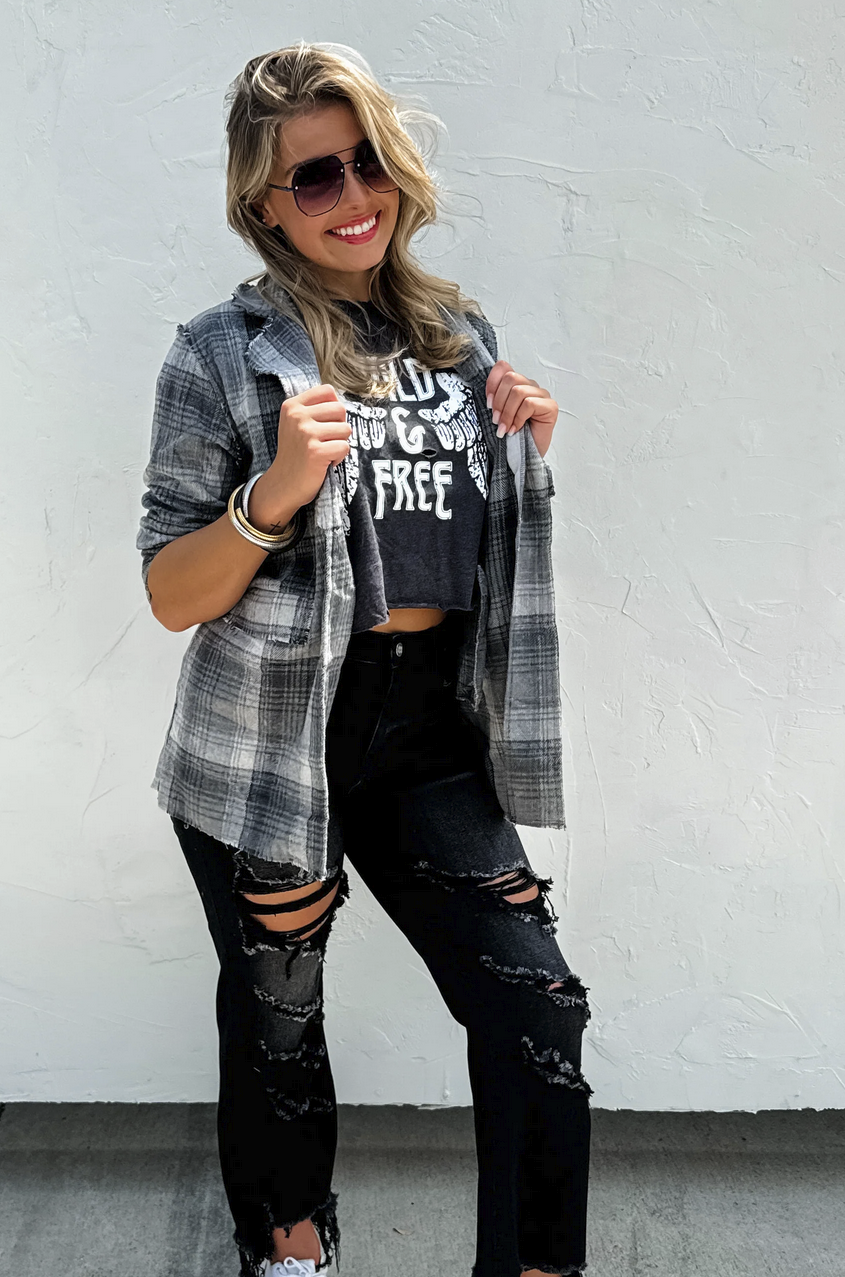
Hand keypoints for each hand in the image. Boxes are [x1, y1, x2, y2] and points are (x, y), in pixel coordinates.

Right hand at [271, 383, 351, 508]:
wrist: (284, 484)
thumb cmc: (296, 453)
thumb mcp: (295, 424)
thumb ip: (314, 409)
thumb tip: (340, 403)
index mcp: (292, 405)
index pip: (327, 391)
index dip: (334, 408)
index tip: (326, 423)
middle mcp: (297, 416)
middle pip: (340, 409)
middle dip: (339, 426)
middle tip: (326, 440)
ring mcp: (306, 433)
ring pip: (346, 428)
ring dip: (340, 443)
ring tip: (324, 451)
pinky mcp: (316, 451)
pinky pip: (345, 447)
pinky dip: (340, 457)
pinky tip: (326, 462)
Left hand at [485, 360, 557, 456]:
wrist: (523, 458)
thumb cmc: (511, 437)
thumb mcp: (497, 414)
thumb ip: (494, 397)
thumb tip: (488, 390)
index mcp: (516, 384)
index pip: (503, 367)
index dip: (492, 382)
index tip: (488, 403)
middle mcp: (530, 386)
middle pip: (510, 377)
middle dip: (499, 401)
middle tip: (496, 420)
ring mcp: (542, 395)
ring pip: (518, 391)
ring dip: (507, 413)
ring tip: (505, 428)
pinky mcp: (550, 407)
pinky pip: (529, 403)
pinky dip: (518, 418)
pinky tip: (516, 430)